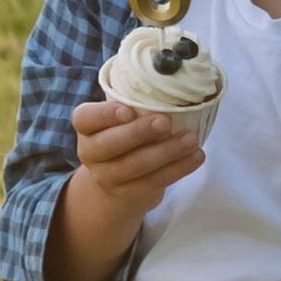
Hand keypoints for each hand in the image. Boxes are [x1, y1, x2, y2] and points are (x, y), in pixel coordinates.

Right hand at [42, 98, 205, 280]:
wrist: (116, 185)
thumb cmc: (125, 138)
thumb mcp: (122, 121)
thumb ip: (137, 106)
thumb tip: (174, 85)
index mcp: (87, 128)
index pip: (84, 119)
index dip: (105, 115)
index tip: (128, 110)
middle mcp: (91, 153)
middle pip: (109, 144)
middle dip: (139, 132)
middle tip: (165, 122)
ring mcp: (107, 177)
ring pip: (135, 165)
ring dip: (167, 151)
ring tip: (191, 139)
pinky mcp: (129, 195)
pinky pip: (154, 182)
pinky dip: (178, 168)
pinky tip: (196, 156)